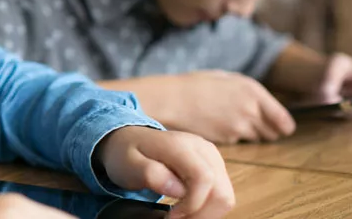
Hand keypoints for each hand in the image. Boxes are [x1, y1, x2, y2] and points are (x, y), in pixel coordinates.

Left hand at [98, 127, 233, 218]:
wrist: (129, 141)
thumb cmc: (126, 153)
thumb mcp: (128, 164)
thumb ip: (150, 174)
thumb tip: (177, 190)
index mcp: (181, 145)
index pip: (203, 179)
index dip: (192, 204)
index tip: (171, 216)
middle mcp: (203, 149)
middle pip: (221, 192)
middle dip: (201, 214)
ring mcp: (212, 157)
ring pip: (225, 196)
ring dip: (205, 212)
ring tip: (180, 215)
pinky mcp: (214, 166)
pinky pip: (221, 194)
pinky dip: (207, 207)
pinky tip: (186, 207)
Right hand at [111, 71, 295, 144]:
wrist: (171, 100)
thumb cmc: (195, 85)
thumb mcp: (226, 79)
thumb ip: (249, 92)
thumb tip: (264, 105)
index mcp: (253, 91)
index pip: (284, 122)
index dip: (281, 125)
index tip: (277, 125)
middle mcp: (251, 110)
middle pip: (272, 134)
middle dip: (265, 130)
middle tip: (249, 123)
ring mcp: (239, 127)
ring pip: (255, 139)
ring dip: (248, 134)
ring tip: (229, 122)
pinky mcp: (227, 140)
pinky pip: (237, 142)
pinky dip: (232, 138)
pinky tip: (217, 126)